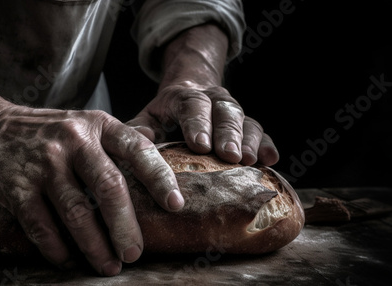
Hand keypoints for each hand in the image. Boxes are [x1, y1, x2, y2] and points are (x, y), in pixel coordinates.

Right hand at [0, 107, 183, 275]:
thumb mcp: (86, 124)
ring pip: (77, 212)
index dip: (159, 178)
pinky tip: (68, 262)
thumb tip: (157, 153)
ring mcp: (44, 163)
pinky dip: (57, 249)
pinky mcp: (16, 186)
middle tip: (134, 253)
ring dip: (95, 246)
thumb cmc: (50, 133)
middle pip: (109, 187)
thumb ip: (117, 139)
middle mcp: (73, 141)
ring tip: (108, 266)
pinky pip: (41, 225)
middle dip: (125, 227)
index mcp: (98, 125)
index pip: (137, 149)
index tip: (176, 205)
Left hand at [127, 82, 278, 165]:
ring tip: (250, 160)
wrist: (187, 96)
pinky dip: (268, 144)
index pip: (192, 104)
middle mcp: (212, 100)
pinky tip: (271, 159)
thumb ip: (139, 129)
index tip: (199, 144)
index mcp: (184, 96)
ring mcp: (232, 111)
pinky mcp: (246, 125)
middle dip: (228, 134)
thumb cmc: (164, 116)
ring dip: (249, 140)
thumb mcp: (146, 119)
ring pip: (246, 120)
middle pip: (224, 111)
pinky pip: (261, 132)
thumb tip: (139, 140)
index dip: (197, 123)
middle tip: (230, 156)